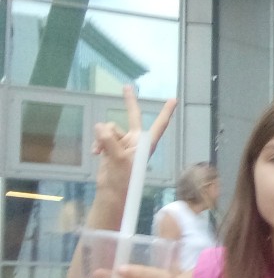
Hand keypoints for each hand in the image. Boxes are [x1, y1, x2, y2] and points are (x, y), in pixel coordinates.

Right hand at [92, 85, 176, 201]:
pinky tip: (96, 153)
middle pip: (133, 116)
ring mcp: (123, 143)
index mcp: (144, 144)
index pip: (158, 125)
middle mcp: (136, 141)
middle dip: (129, 102)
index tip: (173, 99)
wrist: (111, 191)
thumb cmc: (122, 179)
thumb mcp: (118, 159)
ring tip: (101, 152)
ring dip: (103, 138)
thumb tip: (100, 126)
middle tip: (127, 86)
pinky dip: (98, 143)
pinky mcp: (111, 147)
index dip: (165, 112)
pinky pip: (102, 136)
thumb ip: (109, 140)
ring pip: (110, 128)